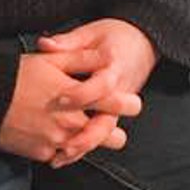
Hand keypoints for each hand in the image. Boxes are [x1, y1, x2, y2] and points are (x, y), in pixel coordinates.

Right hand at [0, 51, 140, 166]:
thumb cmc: (16, 75)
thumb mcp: (49, 60)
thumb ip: (81, 58)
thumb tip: (106, 56)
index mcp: (78, 98)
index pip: (118, 105)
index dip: (129, 104)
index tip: (130, 103)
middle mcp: (72, 124)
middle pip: (112, 137)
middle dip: (110, 130)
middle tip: (101, 120)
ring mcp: (57, 142)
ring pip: (87, 149)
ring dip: (85, 140)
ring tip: (74, 127)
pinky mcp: (42, 155)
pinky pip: (62, 156)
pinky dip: (59, 147)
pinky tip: (50, 133)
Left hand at [34, 18, 157, 167]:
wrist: (145, 41)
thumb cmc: (116, 35)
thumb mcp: (92, 32)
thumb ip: (68, 42)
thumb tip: (45, 45)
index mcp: (113, 68)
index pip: (102, 86)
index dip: (81, 95)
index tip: (61, 100)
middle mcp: (119, 91)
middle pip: (108, 120)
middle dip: (88, 135)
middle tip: (64, 145)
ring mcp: (119, 105)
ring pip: (105, 132)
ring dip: (85, 146)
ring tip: (60, 157)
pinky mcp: (114, 112)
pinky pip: (102, 132)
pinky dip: (85, 145)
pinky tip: (64, 155)